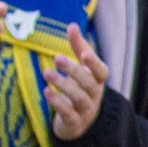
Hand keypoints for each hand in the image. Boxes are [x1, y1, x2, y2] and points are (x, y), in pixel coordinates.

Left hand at [45, 25, 107, 139]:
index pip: (101, 71)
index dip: (93, 63)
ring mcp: (86, 109)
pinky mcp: (75, 122)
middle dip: (73, 70)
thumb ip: (78, 47)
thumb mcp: (82, 67)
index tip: (84, 54)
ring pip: (78, 97)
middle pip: (87, 82)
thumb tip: (72, 25)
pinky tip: (46, 92)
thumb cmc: (80, 87)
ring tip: (46, 72)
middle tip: (56, 57)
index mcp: (98, 80)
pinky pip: (67, 112)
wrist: (80, 121)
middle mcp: (95, 94)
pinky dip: (57, 102)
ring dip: (62, 84)